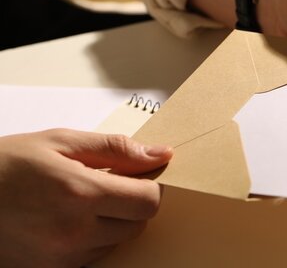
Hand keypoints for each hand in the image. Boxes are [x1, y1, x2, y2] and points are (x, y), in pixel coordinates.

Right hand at [0, 129, 172, 267]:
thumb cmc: (6, 164)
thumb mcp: (61, 141)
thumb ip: (116, 149)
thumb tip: (160, 154)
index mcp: (80, 194)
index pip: (148, 201)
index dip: (150, 186)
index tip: (139, 176)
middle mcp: (74, 232)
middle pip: (138, 224)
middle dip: (132, 203)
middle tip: (108, 184)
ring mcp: (62, 257)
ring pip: (117, 241)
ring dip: (112, 221)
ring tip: (81, 200)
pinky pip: (94, 256)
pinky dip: (92, 238)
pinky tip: (69, 219)